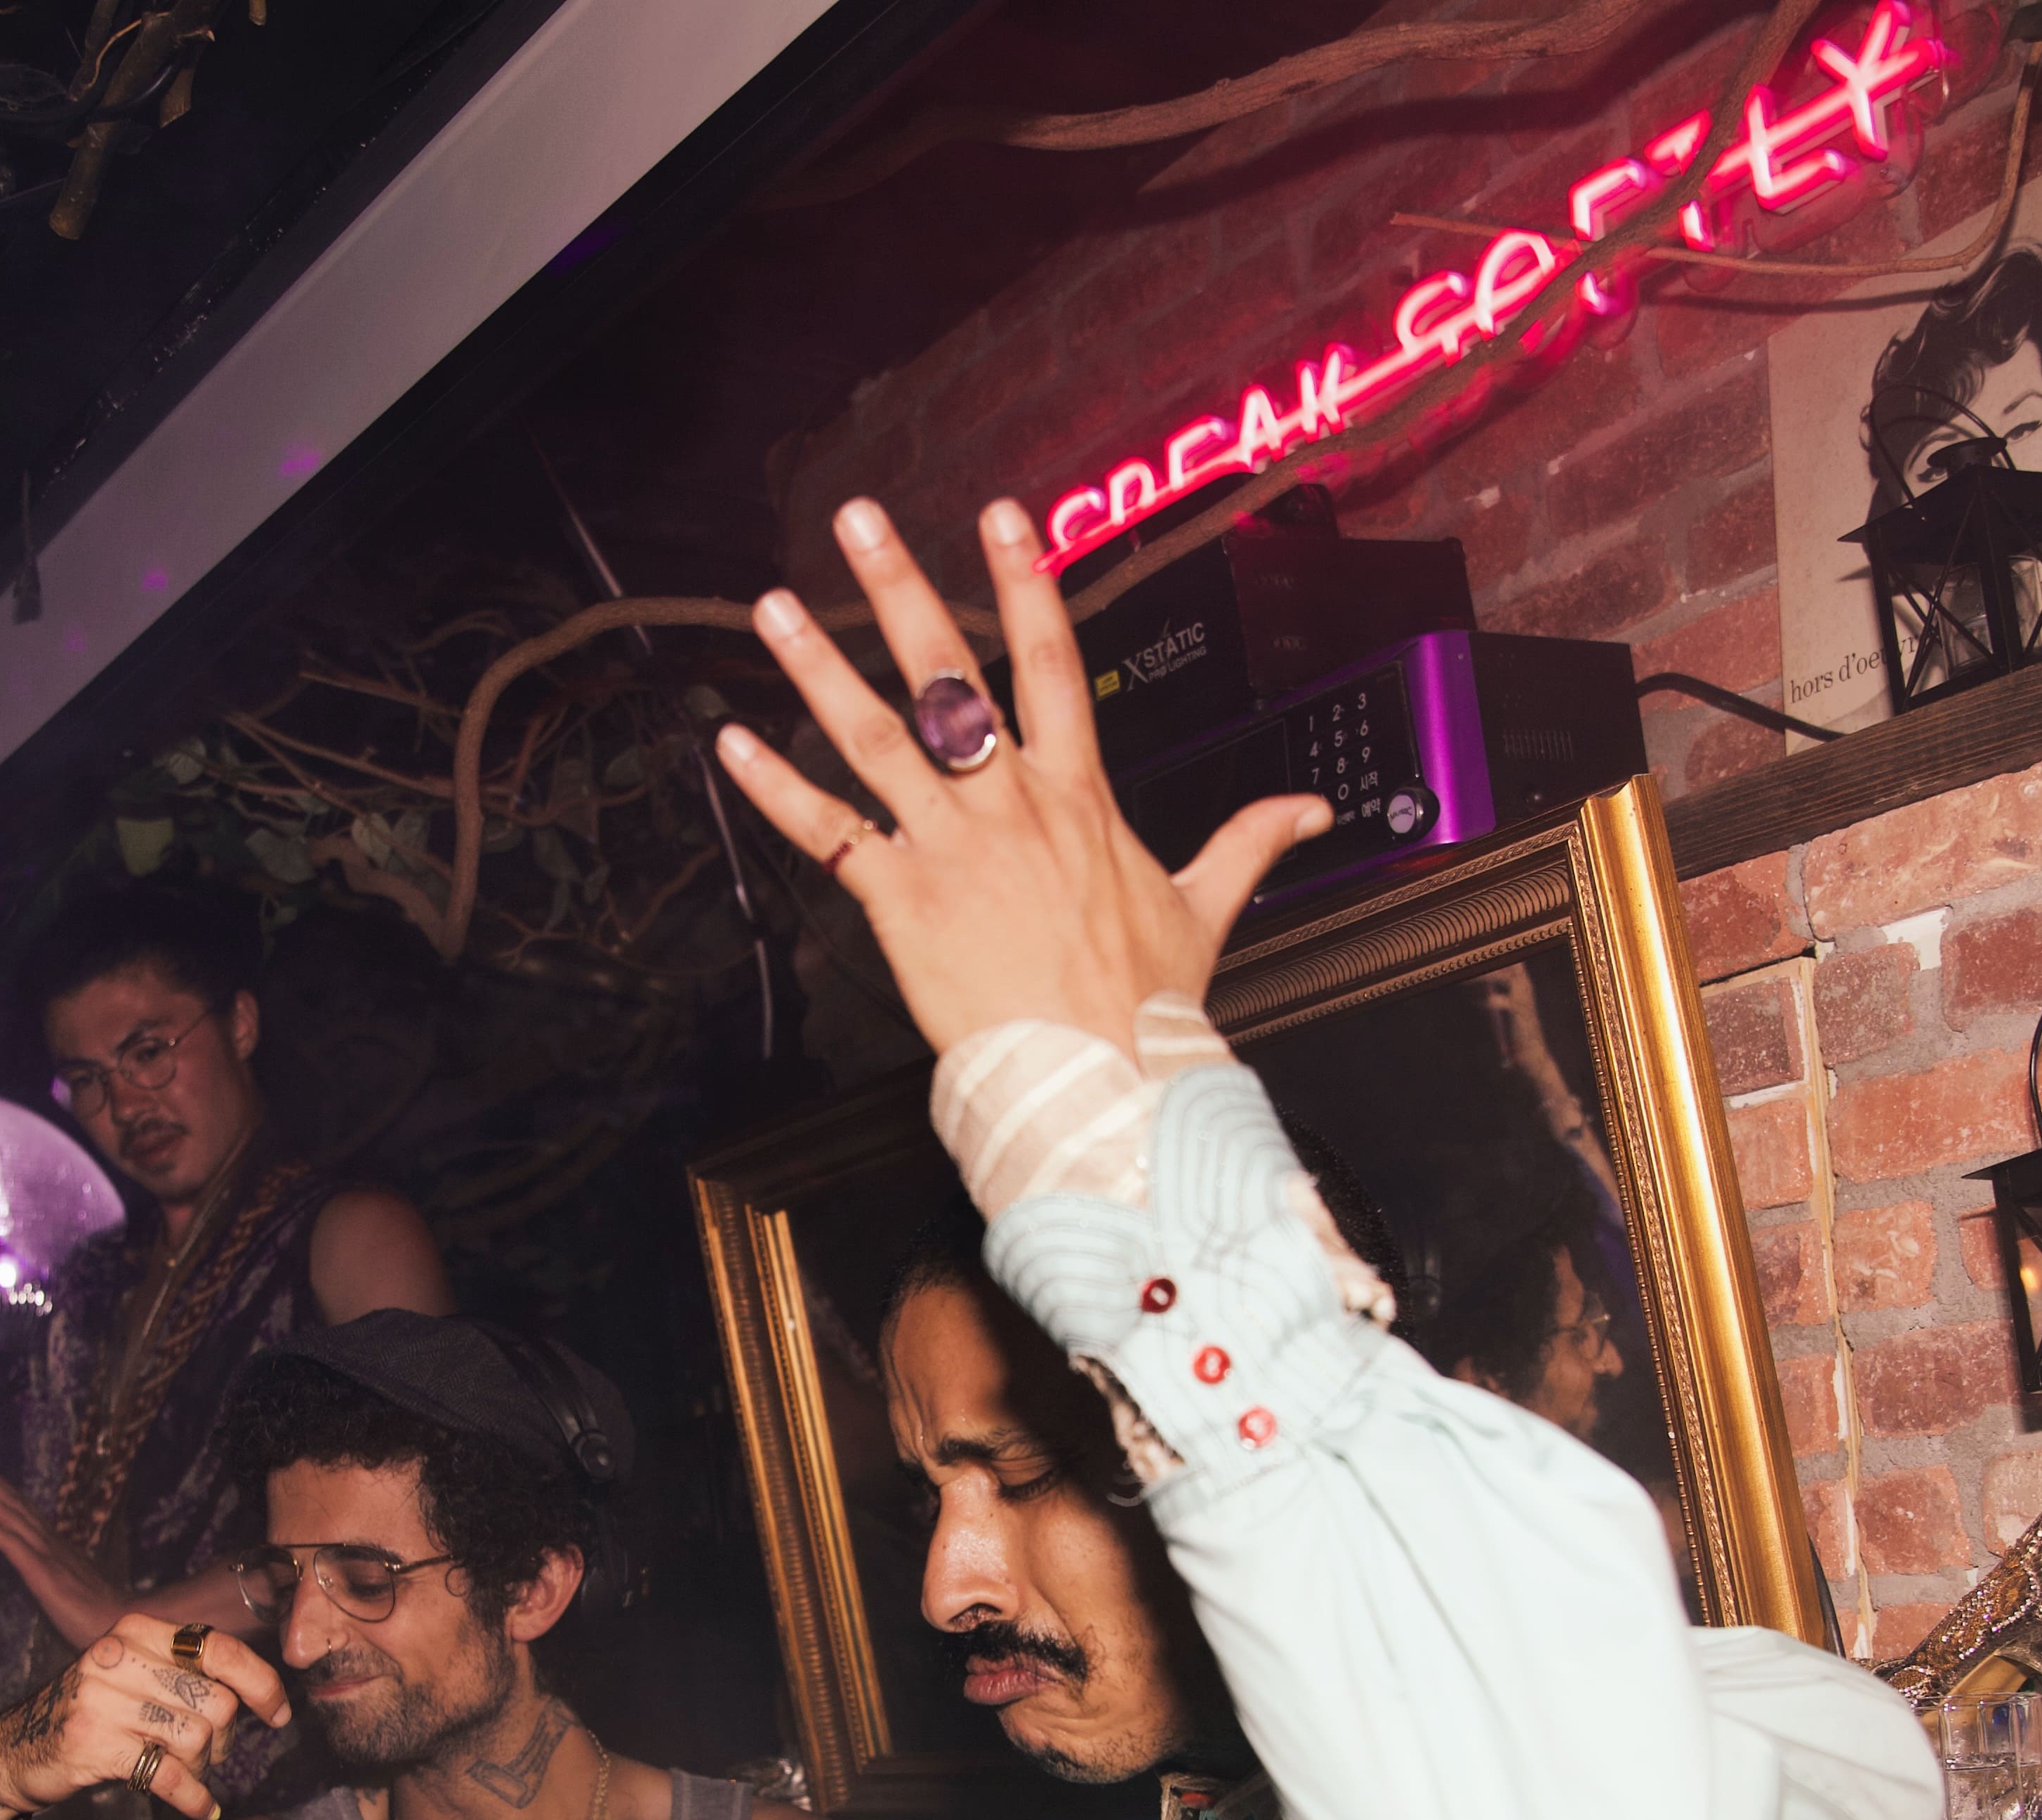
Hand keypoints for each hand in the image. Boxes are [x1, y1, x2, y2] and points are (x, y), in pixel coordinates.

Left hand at [0, 1461, 126, 1648]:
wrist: (123, 1623)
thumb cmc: (101, 1613)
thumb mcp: (73, 1586)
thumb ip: (58, 1572)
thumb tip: (46, 1568)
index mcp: (58, 1546)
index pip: (28, 1511)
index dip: (6, 1490)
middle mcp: (52, 1543)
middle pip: (17, 1507)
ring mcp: (48, 1555)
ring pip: (10, 1519)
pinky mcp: (44, 1573)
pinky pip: (10, 1544)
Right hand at [0, 1613, 290, 1819]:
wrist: (13, 1751)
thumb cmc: (91, 1713)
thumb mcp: (132, 1672)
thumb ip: (184, 1671)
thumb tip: (260, 1689)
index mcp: (135, 1630)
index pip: (220, 1649)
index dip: (261, 1684)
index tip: (278, 1714)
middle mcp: (117, 1656)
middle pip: (216, 1702)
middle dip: (225, 1738)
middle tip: (209, 1754)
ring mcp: (102, 1699)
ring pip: (198, 1739)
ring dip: (203, 1767)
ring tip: (185, 1772)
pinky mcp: (94, 1745)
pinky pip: (170, 1775)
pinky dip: (194, 1798)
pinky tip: (201, 1808)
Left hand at [710, 496, 1331, 1057]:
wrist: (1101, 1079)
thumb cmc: (1143, 1005)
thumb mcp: (1205, 910)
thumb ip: (1248, 842)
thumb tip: (1309, 811)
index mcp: (1078, 795)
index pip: (1050, 662)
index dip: (1025, 583)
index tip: (1002, 518)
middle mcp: (1009, 804)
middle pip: (949, 676)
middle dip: (900, 590)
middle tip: (858, 522)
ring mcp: (952, 847)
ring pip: (875, 738)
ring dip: (818, 669)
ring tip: (775, 610)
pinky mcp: (903, 901)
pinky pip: (829, 834)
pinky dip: (776, 790)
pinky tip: (731, 746)